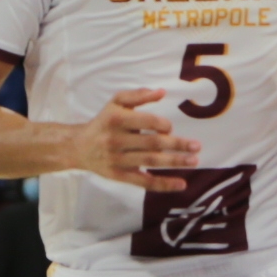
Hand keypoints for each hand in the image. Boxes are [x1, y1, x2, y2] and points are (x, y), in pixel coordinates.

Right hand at [73, 85, 197, 190]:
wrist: (79, 147)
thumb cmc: (104, 122)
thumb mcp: (115, 103)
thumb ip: (137, 96)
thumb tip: (162, 92)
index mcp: (116, 119)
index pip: (146, 122)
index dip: (163, 125)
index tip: (170, 128)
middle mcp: (116, 140)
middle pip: (152, 143)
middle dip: (177, 145)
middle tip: (196, 146)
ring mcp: (118, 160)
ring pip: (150, 161)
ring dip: (175, 162)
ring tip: (194, 161)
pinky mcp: (119, 176)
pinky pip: (144, 182)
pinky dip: (163, 184)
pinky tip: (181, 184)